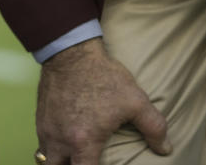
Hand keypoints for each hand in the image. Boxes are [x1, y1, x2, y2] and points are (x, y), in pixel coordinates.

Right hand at [36, 38, 170, 163]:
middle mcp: (59, 138)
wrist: (70, 51)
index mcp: (83, 140)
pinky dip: (51, 146)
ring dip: (58, 161)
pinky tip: (64, 138)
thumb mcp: (136, 101)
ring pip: (44, 157)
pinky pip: (41, 140)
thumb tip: (165, 149)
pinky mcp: (40, 116)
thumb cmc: (102, 76)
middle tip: (83, 163)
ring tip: (72, 157)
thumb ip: (154, 128)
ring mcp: (46, 127)